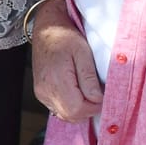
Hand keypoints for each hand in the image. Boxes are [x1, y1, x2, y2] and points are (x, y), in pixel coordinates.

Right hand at [30, 1, 102, 120]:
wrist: (47, 29)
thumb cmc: (65, 36)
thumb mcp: (83, 53)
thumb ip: (89, 78)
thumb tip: (98, 99)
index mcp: (56, 79)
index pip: (78, 109)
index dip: (94, 107)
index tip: (104, 97)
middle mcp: (45, 90)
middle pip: (71, 115)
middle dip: (89, 110)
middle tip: (99, 96)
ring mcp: (41, 93)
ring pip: (65, 115)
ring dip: (80, 110)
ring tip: (89, 94)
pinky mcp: (41, 93)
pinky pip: (58, 109)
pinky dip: (71, 107)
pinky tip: (78, 93)